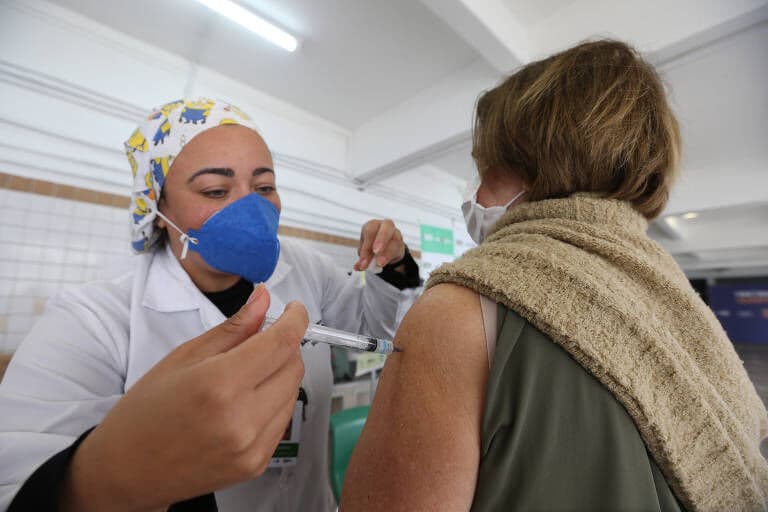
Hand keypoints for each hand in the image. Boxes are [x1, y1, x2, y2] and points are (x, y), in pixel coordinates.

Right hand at [61, 286, 306, 511]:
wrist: (126, 470)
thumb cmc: (145, 412)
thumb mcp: (183, 357)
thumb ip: (233, 328)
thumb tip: (263, 300)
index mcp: (218, 385)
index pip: (281, 343)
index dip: (295, 320)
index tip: (294, 311)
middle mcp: (240, 419)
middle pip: (293, 366)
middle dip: (284, 346)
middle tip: (261, 341)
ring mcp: (251, 446)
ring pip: (293, 392)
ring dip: (280, 374)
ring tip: (246, 375)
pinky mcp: (255, 464)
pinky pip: (283, 420)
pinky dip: (274, 402)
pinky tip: (247, 400)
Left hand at [354, 219, 405, 270]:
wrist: (386, 247)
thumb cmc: (373, 244)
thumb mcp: (366, 250)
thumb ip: (363, 258)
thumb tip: (358, 267)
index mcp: (372, 225)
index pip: (369, 232)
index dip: (366, 246)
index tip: (363, 260)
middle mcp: (385, 226)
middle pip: (385, 230)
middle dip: (381, 240)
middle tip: (375, 252)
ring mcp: (395, 233)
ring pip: (394, 241)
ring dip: (386, 254)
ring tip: (379, 263)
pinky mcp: (401, 243)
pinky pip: (398, 249)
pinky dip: (389, 257)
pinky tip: (383, 263)